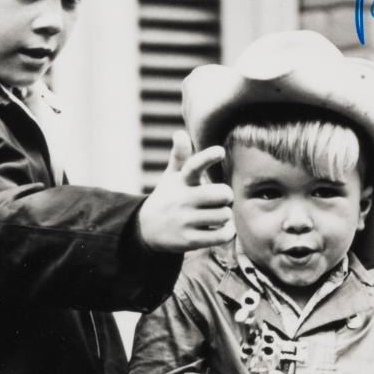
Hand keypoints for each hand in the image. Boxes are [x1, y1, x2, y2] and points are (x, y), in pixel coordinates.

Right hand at [137, 130, 234, 252]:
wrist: (145, 229)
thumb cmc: (168, 198)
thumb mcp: (171, 177)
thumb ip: (180, 156)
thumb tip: (180, 133)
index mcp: (181, 181)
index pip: (194, 166)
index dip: (208, 158)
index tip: (220, 151)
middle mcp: (182, 199)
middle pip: (222, 194)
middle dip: (226, 196)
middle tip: (220, 200)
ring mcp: (184, 221)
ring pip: (224, 215)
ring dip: (225, 216)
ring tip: (216, 216)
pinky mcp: (188, 240)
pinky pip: (221, 235)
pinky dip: (228, 232)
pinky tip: (222, 229)